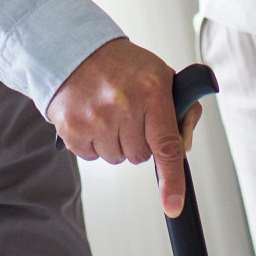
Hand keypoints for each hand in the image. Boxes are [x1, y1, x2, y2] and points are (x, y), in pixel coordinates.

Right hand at [49, 38, 204, 215]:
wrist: (75, 49)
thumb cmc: (122, 66)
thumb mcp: (160, 77)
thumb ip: (181, 111)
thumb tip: (184, 147)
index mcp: (152, 92)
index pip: (167, 145)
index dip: (171, 179)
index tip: (173, 206)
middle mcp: (123, 105)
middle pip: (140, 156)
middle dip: (137, 141)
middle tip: (128, 113)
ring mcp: (95, 118)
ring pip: (116, 158)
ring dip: (114, 142)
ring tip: (107, 112)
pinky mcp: (72, 128)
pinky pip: (92, 156)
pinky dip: (93, 142)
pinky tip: (91, 117)